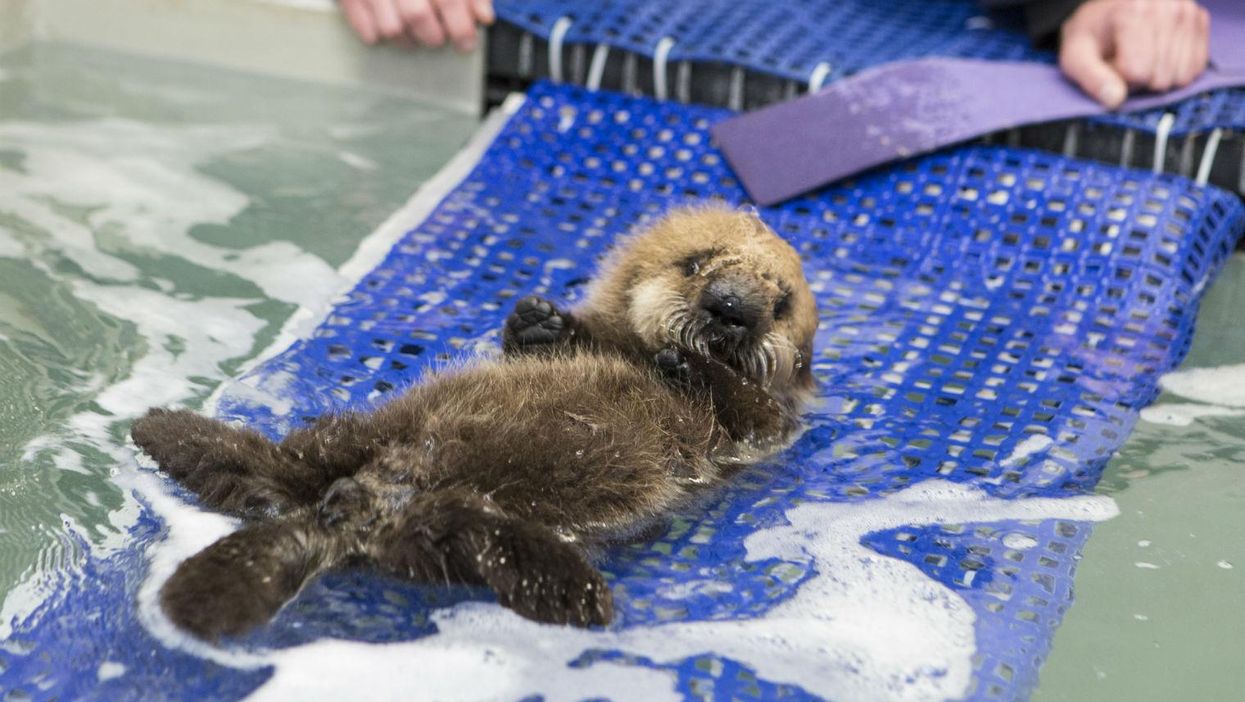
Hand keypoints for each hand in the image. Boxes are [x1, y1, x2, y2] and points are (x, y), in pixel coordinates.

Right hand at [340, 0, 493, 51]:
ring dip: (407, 41)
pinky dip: (376, 34)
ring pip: (391, 29)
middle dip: (434, 37)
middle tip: (438, 38)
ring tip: (414, 36)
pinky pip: (364, 27)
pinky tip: (386, 27)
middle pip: (418, 17)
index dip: (462, 28)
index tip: (466, 43)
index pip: (448, 0)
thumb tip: (484, 17)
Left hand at [1059, 0, 1209, 108]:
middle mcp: (1166, 7)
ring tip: (1141, 56)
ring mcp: (1187, 12)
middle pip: (1161, 78)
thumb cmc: (1092, 34)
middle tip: (1126, 61)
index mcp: (1133, 10)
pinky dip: (1176, 70)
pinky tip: (1159, 55)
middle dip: (1140, 80)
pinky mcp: (1199, 20)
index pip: (1138, 73)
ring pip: (1181, 76)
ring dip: (1158, 77)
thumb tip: (1115, 100)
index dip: (1120, 80)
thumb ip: (1091, 79)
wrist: (1108, 11)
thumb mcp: (1075, 57)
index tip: (1112, 65)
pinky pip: (1195, 69)